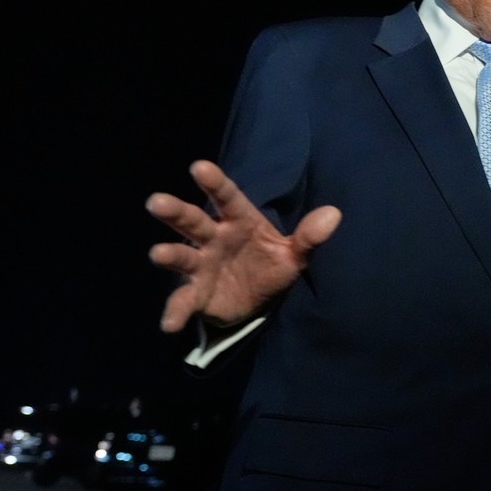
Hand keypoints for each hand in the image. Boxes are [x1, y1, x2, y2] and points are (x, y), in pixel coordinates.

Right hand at [145, 159, 341, 332]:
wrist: (259, 301)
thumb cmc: (270, 264)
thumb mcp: (293, 253)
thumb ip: (309, 236)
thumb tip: (334, 213)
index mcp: (239, 221)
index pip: (227, 198)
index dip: (214, 183)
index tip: (199, 167)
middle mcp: (215, 239)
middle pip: (194, 221)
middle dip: (176, 211)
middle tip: (156, 201)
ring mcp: (202, 265)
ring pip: (182, 256)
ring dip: (170, 254)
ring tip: (158, 253)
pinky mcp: (197, 294)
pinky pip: (184, 301)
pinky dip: (175, 311)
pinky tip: (169, 324)